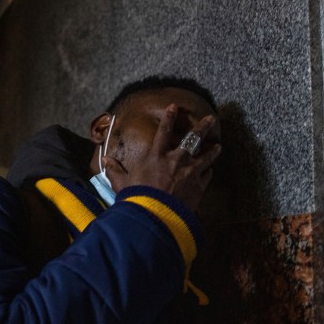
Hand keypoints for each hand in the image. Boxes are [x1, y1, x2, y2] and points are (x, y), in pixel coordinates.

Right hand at [103, 104, 221, 210]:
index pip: (164, 131)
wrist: (156, 216)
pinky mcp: (199, 187)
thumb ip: (115, 170)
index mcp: (157, 156)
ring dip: (212, 151)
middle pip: (192, 139)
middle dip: (203, 127)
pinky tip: (210, 171)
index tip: (174, 106)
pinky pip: (207, 175)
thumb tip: (104, 160)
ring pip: (206, 156)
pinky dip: (208, 172)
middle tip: (212, 118)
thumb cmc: (138, 198)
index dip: (169, 117)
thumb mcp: (122, 183)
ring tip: (218, 146)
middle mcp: (176, 160)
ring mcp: (190, 172)